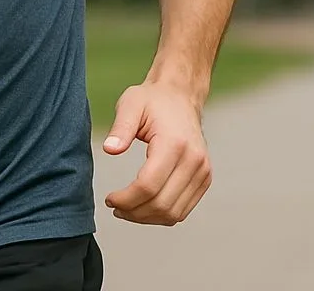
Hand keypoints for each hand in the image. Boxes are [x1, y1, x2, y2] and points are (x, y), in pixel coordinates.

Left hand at [102, 81, 211, 225]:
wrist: (181, 95)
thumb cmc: (152, 100)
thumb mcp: (130, 104)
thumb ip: (120, 128)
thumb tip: (109, 150)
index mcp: (174, 144)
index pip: (149, 185)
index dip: (126, 199)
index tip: (109, 199)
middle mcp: (194, 161)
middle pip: (162, 204)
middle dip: (134, 212)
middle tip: (114, 207)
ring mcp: (203, 172)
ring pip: (174, 213)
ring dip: (147, 218)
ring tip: (126, 210)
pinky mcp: (204, 178)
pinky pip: (183, 209)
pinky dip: (162, 214)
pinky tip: (143, 207)